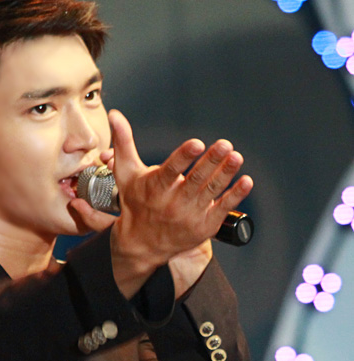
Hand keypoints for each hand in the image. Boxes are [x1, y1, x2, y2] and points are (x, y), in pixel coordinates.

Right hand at [70, 109, 252, 297]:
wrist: (142, 245)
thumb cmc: (135, 204)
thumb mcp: (126, 174)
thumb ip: (123, 142)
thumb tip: (114, 115)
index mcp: (155, 188)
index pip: (171, 170)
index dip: (184, 157)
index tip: (196, 144)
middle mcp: (173, 203)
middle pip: (195, 180)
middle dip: (211, 161)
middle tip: (225, 144)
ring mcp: (190, 215)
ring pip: (211, 191)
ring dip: (225, 174)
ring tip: (236, 157)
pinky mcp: (204, 225)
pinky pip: (223, 208)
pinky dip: (235, 196)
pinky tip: (246, 182)